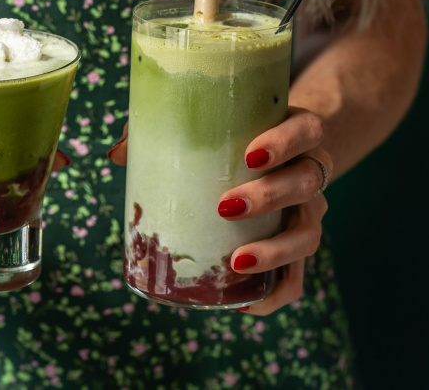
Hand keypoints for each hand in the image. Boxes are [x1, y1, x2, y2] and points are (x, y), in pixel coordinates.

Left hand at [107, 109, 331, 314]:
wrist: (276, 151)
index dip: (285, 142)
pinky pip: (297, 278)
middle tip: (226, 207)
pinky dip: (274, 293)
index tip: (249, 156)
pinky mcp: (295, 245)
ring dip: (275, 251)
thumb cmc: (234, 136)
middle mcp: (310, 171)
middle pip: (308, 183)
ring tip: (236, 262)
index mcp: (296, 133)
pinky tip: (243, 304)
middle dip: (270, 196)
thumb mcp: (212, 124)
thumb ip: (166, 130)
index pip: (307, 130)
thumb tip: (117, 154)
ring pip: (308, 234)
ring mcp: (309, 211)